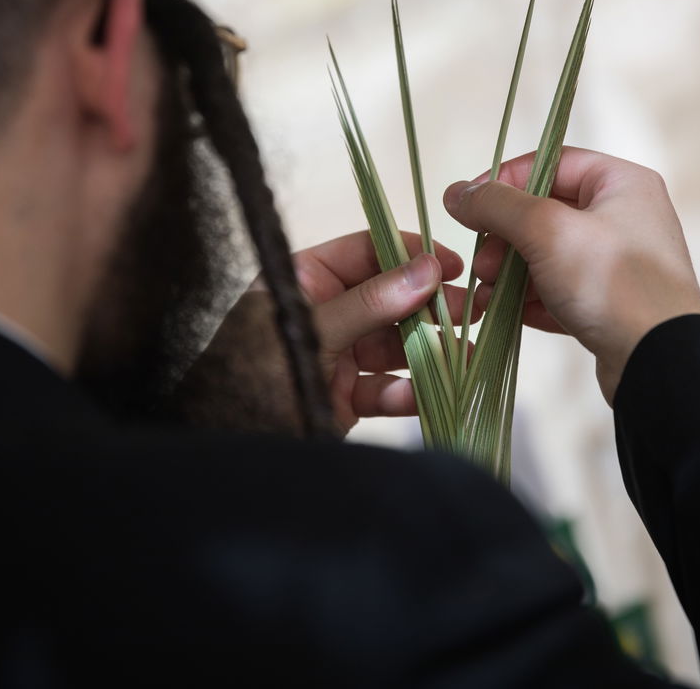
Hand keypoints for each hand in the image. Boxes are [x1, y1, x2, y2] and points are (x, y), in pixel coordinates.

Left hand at [180, 231, 472, 435]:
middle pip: (389, 298)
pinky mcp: (343, 399)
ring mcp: (335, 356)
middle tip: (474, 308)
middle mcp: (323, 313)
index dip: (408, 254)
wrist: (225, 447)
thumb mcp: (310, 329)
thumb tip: (427, 270)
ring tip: (467, 355)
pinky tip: (422, 396)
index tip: (451, 264)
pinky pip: (385, 389)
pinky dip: (406, 393)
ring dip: (430, 351)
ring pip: (394, 346)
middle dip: (430, 305)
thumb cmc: (247, 377)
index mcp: (303, 281)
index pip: (364, 252)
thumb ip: (370, 302)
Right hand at [443, 147, 699, 404]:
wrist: (660, 362)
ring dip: (510, 272)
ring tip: (486, 294)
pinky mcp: (610, 305)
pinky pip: (560, 292)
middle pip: (545, 213)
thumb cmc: (612, 283)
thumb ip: (497, 206)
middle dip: (504, 237)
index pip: (552, 163)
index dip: (505, 181)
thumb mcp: (546, 231)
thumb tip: (455, 192)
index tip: (468, 206)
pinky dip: (529, 300)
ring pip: (548, 256)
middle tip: (480, 264)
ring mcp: (619, 264)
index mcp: (622, 184)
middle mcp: (625, 218)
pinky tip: (503, 314)